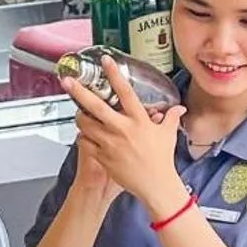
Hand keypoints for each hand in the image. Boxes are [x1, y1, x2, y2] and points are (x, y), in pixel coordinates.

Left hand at [61, 56, 188, 214]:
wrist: (155, 185)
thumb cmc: (161, 160)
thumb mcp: (168, 135)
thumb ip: (171, 117)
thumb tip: (178, 109)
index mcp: (139, 120)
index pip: (125, 92)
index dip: (115, 74)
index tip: (106, 61)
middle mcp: (122, 129)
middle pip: (96, 106)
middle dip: (79, 92)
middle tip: (68, 81)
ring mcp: (110, 143)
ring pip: (85, 124)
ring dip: (80, 116)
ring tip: (81, 113)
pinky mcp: (102, 156)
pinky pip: (85, 142)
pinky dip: (83, 137)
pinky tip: (86, 135)